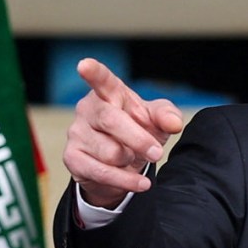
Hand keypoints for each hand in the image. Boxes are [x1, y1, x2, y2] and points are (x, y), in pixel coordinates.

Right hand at [63, 57, 184, 210]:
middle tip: (157, 153)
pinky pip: (101, 172)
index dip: (93, 72)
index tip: (84, 65)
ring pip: (109, 152)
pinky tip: (140, 183)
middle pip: (111, 120)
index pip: (101, 79)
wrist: (122, 163)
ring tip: (132, 158)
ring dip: (130, 160)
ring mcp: (76, 133)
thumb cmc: (138, 130)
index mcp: (109, 92)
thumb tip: (174, 123)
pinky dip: (126, 181)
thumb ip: (167, 115)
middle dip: (138, 139)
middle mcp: (88, 109)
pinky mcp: (72, 158)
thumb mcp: (157, 120)